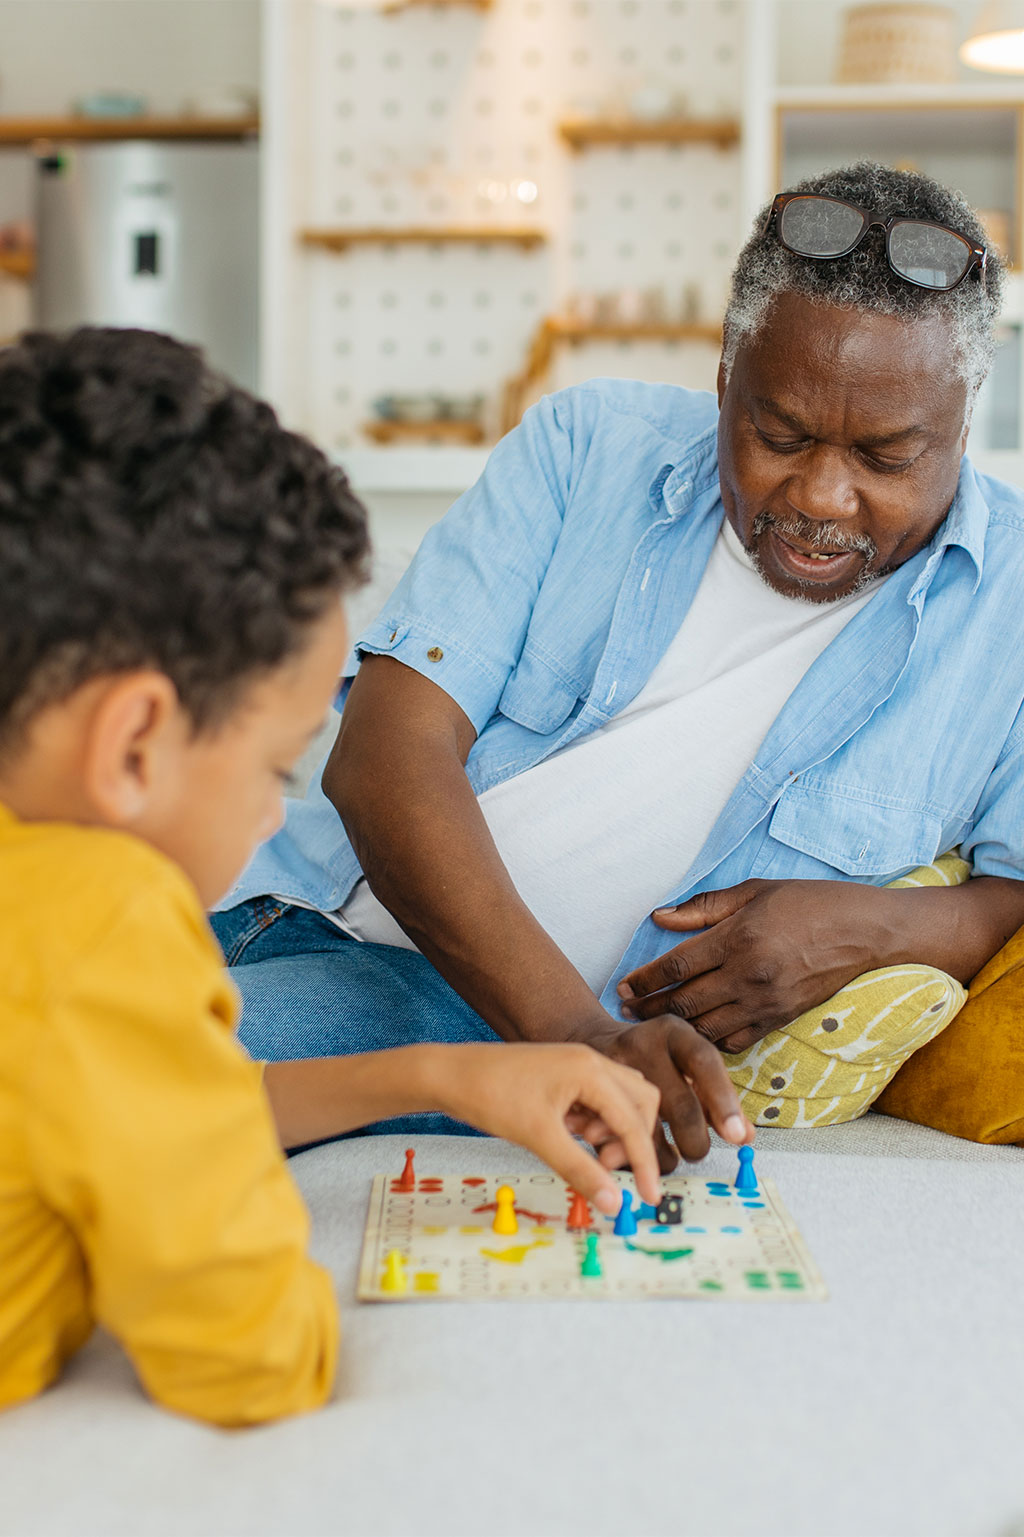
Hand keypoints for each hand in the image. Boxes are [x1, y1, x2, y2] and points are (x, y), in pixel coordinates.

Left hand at [435, 1042, 664, 1213]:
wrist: (451, 1075)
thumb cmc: (490, 1095)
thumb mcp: (539, 1138)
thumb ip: (580, 1170)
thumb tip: (612, 1201)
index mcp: (590, 1070)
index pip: (634, 1121)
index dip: (645, 1162)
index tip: (648, 1196)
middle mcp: (590, 1061)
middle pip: (640, 1103)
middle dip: (631, 1139)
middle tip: (602, 1164)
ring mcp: (577, 1065)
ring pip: (620, 1101)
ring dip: (611, 1131)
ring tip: (580, 1146)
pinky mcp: (565, 1075)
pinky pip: (597, 1101)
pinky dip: (593, 1123)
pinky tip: (566, 1133)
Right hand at [584, 1016, 753, 1172]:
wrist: (593, 1041)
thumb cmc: (654, 1056)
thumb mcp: (686, 1061)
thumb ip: (716, 1096)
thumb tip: (744, 1135)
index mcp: (674, 1033)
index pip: (704, 1063)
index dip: (723, 1101)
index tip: (736, 1136)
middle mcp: (643, 1045)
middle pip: (679, 1106)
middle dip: (695, 1141)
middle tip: (697, 1151)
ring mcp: (612, 1069)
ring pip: (647, 1130)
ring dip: (663, 1156)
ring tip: (669, 1156)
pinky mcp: (590, 1097)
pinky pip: (615, 1139)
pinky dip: (630, 1156)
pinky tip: (637, 1154)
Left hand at [617, 878, 888, 1052]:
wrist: (866, 931)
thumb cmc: (810, 902)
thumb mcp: (756, 891)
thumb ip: (705, 907)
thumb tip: (659, 917)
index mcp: (740, 938)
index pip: (677, 965)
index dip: (644, 979)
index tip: (623, 985)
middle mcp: (749, 974)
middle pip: (685, 1001)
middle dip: (649, 1009)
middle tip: (626, 1010)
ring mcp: (766, 1001)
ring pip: (706, 1027)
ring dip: (674, 1029)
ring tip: (651, 1025)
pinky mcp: (781, 1018)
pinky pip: (736, 1040)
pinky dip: (711, 1041)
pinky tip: (695, 1035)